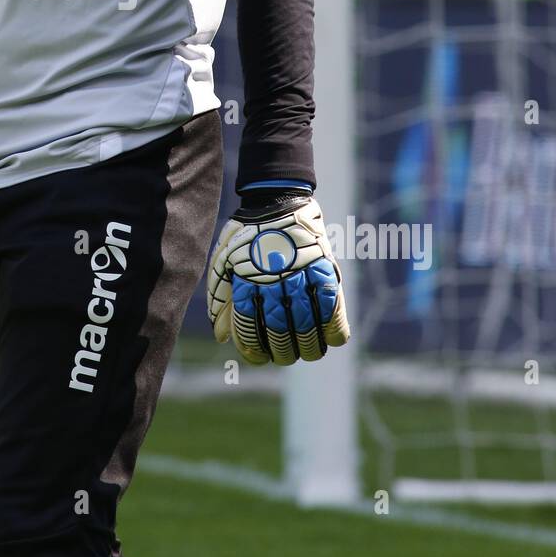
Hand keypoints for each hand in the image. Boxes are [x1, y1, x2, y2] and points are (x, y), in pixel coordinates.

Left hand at [207, 187, 349, 364]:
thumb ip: (221, 299)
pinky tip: (331, 339)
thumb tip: (223, 338)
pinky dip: (335, 328)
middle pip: (279, 331)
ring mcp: (299, 273)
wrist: (276, 198)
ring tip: (308, 353)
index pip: (248, 326)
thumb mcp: (224, 262)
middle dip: (282, 351)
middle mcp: (272, 279)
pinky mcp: (323, 267)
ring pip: (306, 325)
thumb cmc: (246, 237)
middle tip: (284, 356)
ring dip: (309, 346)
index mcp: (245, 278)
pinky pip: (333, 306)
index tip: (258, 358)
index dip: (253, 348)